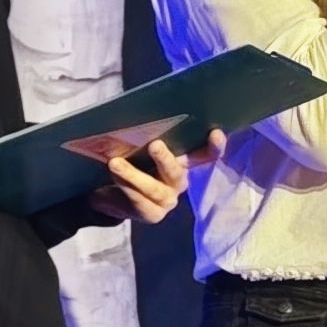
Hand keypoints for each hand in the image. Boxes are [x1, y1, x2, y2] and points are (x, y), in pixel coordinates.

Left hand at [93, 130, 222, 225]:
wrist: (111, 194)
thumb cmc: (130, 162)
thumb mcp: (138, 147)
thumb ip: (143, 136)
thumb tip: (136, 112)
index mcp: (183, 161)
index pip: (205, 154)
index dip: (213, 147)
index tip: (215, 133)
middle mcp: (179, 181)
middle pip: (175, 172)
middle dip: (165, 159)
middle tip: (154, 145)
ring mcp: (167, 200)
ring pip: (153, 189)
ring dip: (133, 176)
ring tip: (114, 163)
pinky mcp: (152, 214)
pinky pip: (139, 203)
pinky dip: (125, 189)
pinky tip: (113, 180)